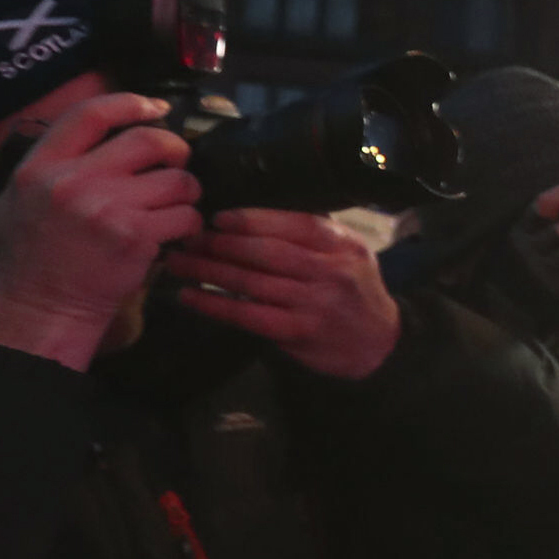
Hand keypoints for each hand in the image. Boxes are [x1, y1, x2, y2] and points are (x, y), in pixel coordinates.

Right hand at [0, 93, 204, 369]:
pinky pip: (186, 215)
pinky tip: (174, 234)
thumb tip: (97, 134)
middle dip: (175, 148)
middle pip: (148, 139)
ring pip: (177, 179)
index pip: (91, 114)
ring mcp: (108, 209)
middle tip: (176, 162)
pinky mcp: (137, 237)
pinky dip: (189, 223)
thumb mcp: (17, 200)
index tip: (155, 107)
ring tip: (172, 206)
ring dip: (185, 192)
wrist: (41, 309)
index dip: (131, 103)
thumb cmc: (29, 258)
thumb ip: (50, 164)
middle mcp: (74, 182)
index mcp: (41, 167)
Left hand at [164, 209, 402, 378]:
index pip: (296, 224)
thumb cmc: (356, 291)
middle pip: (268, 252)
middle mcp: (331, 271)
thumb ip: (316, 235)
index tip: (219, 217)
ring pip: (252, 282)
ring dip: (209, 271)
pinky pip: (248, 315)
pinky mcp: (298, 331)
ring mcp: (314, 303)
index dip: (253, 219)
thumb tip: (258, 215)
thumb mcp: (351, 253)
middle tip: (188, 237)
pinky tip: (190, 296)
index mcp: (343, 245)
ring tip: (178, 262)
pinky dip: (215, 304)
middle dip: (222, 243)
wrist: (380, 343)